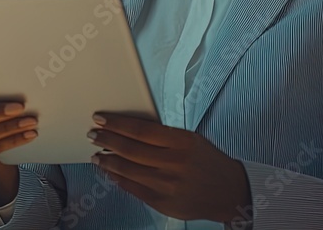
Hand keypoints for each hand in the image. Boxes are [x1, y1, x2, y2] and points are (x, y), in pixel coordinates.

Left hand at [88, 113, 250, 222]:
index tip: (101, 119)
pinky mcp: (163, 203)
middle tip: (93, 134)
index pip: (141, 129)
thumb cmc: (208, 161)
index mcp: (182, 142)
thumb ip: (163, 136)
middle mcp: (174, 163)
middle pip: (131, 149)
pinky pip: (134, 189)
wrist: (229, 191)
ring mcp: (168, 185)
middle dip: (107, 140)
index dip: (117, 123)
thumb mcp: (191, 139)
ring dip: (108, 161)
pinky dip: (118, 179)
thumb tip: (129, 130)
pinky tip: (110, 172)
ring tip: (96, 155)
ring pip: (128, 170)